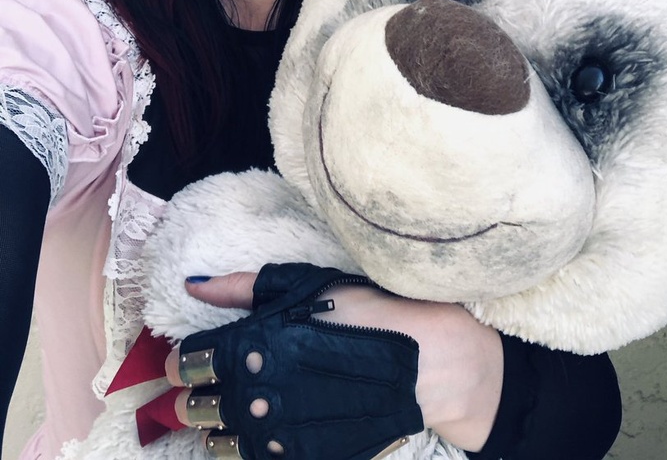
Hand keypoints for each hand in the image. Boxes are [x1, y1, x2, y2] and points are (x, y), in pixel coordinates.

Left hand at [174, 264, 503, 452]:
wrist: (426, 365)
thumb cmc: (366, 312)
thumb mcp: (304, 282)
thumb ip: (243, 287)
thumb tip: (193, 284)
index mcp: (253, 344)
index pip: (189, 361)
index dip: (182, 359)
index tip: (186, 357)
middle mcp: (258, 393)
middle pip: (194, 406)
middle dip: (190, 396)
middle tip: (199, 387)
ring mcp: (279, 434)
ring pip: (216, 441)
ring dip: (213, 426)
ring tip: (226, 413)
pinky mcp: (301, 458)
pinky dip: (245, 449)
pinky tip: (256, 433)